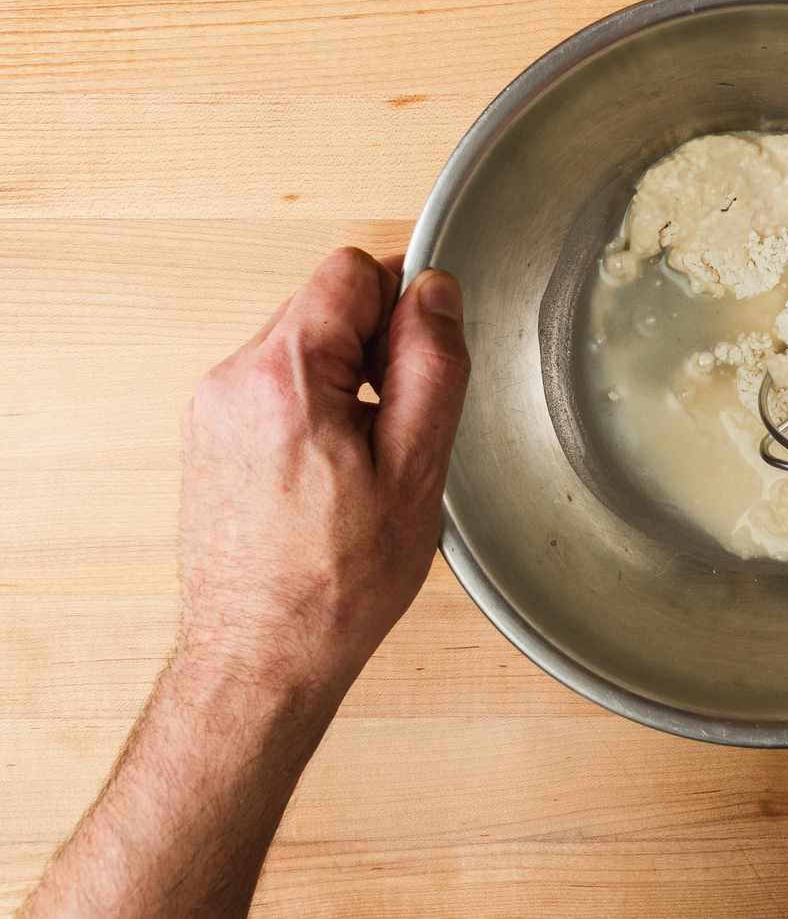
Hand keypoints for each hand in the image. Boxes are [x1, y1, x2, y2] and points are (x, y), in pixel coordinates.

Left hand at [177, 248, 470, 698]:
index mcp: (282, 376)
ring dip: (346, 379)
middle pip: (323, 305)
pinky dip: (316, 407)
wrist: (261, 659)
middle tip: (404, 423)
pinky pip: (275, 386)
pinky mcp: (209, 437)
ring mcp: (212, 409)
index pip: (349, 271)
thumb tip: (436, 293)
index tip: (426, 355)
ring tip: (370, 457)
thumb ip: (431, 366)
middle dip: (376, 346)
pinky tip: (337, 471)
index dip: (403, 300)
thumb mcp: (415, 469)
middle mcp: (232, 380)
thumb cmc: (338, 583)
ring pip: (301, 345)